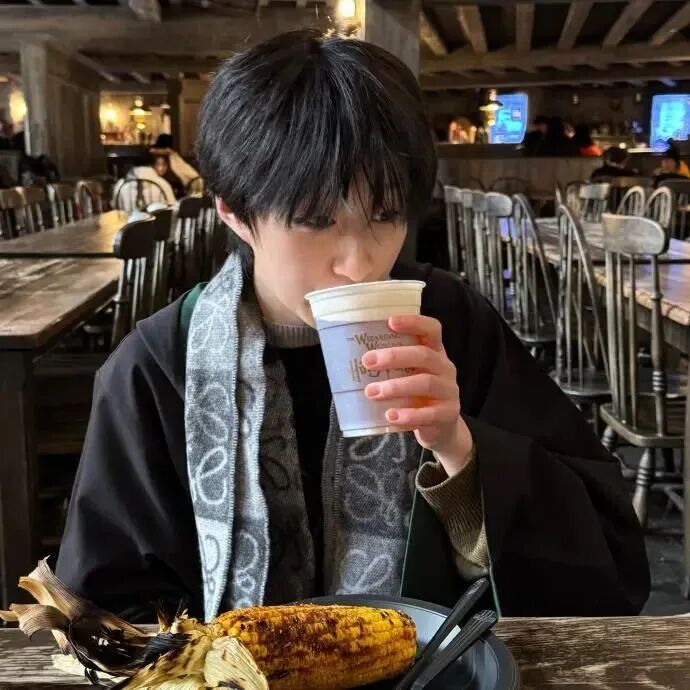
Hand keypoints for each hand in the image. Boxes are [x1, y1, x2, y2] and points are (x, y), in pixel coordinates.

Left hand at [361, 314, 473, 476]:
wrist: (441, 427)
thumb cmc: (417, 394)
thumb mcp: (409, 374)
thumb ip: (391, 365)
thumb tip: (348, 354)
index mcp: (435, 352)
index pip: (431, 329)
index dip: (414, 322)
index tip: (390, 321)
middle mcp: (445, 368)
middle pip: (424, 355)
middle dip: (394, 356)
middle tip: (367, 361)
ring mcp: (449, 391)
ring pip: (426, 383)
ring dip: (395, 387)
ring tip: (371, 393)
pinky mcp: (448, 414)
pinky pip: (429, 414)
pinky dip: (408, 415)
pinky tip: (390, 415)